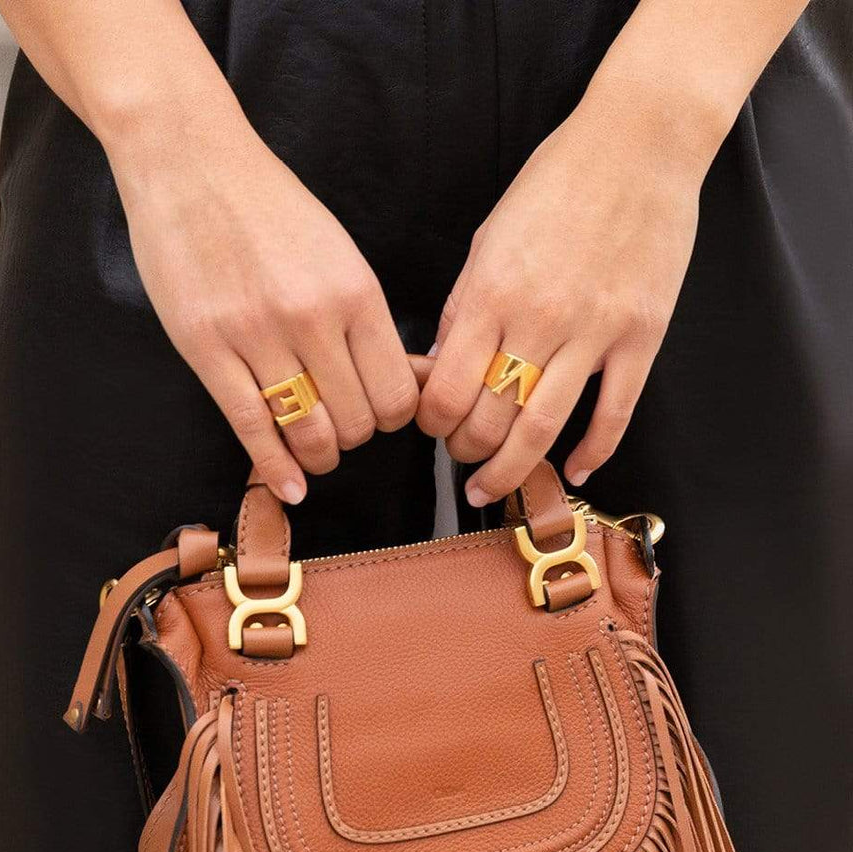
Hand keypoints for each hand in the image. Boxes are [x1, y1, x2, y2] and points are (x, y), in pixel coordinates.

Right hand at [109, 114, 417, 503]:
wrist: (191, 162)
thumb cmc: (269, 207)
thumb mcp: (337, 252)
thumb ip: (363, 317)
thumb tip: (398, 379)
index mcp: (354, 291)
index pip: (397, 392)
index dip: (395, 418)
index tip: (380, 413)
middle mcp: (311, 317)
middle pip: (356, 421)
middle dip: (355, 437)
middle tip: (342, 429)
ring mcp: (255, 335)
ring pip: (309, 433)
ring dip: (319, 456)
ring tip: (316, 453)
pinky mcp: (206, 349)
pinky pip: (251, 428)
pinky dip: (275, 468)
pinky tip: (289, 488)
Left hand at [417, 92, 702, 504]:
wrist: (640, 143)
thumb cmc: (556, 183)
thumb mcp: (489, 239)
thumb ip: (464, 307)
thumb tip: (440, 367)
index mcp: (492, 293)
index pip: (447, 389)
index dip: (431, 423)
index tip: (431, 427)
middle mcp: (539, 319)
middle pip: (490, 419)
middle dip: (466, 451)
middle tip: (462, 456)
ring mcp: (595, 331)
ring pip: (543, 428)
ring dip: (512, 469)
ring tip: (493, 487)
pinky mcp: (641, 336)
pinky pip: (614, 413)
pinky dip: (593, 452)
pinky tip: (573, 472)